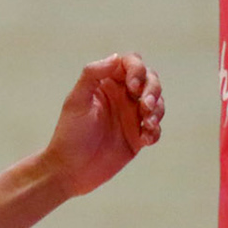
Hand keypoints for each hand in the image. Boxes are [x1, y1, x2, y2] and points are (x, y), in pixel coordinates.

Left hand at [43, 53, 164, 198]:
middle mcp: (121, 96)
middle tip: (145, 106)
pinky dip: (155, 131)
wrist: (71, 169)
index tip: (132, 87)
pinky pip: (156, 128)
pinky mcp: (138, 135)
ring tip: (146, 124)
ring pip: (157, 102)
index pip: (130, 64)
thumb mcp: (77, 100)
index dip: (137, 70)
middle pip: (150, 80)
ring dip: (157, 110)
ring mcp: (131, 115)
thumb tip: (116, 57)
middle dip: (153, 90)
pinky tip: (145, 139)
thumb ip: (93, 75)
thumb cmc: (70, 133)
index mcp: (105, 83)